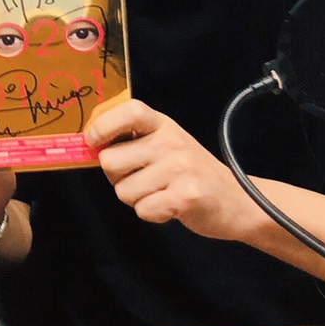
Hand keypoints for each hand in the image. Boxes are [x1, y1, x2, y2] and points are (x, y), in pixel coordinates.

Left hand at [87, 99, 264, 242]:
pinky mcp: (185, 197)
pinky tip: (169, 205)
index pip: (129, 111)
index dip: (103, 125)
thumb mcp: (166, 143)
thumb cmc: (190, 172)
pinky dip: (151, 214)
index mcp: (163, 124)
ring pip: (123, 191)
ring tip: (160, 192)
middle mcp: (171, 142)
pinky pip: (142, 210)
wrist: (236, 200)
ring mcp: (179, 168)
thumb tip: (88, 144)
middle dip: (116, 177)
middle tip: (139, 179)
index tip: (92, 142)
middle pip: (110, 161)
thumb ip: (133, 140)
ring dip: (136, 198)